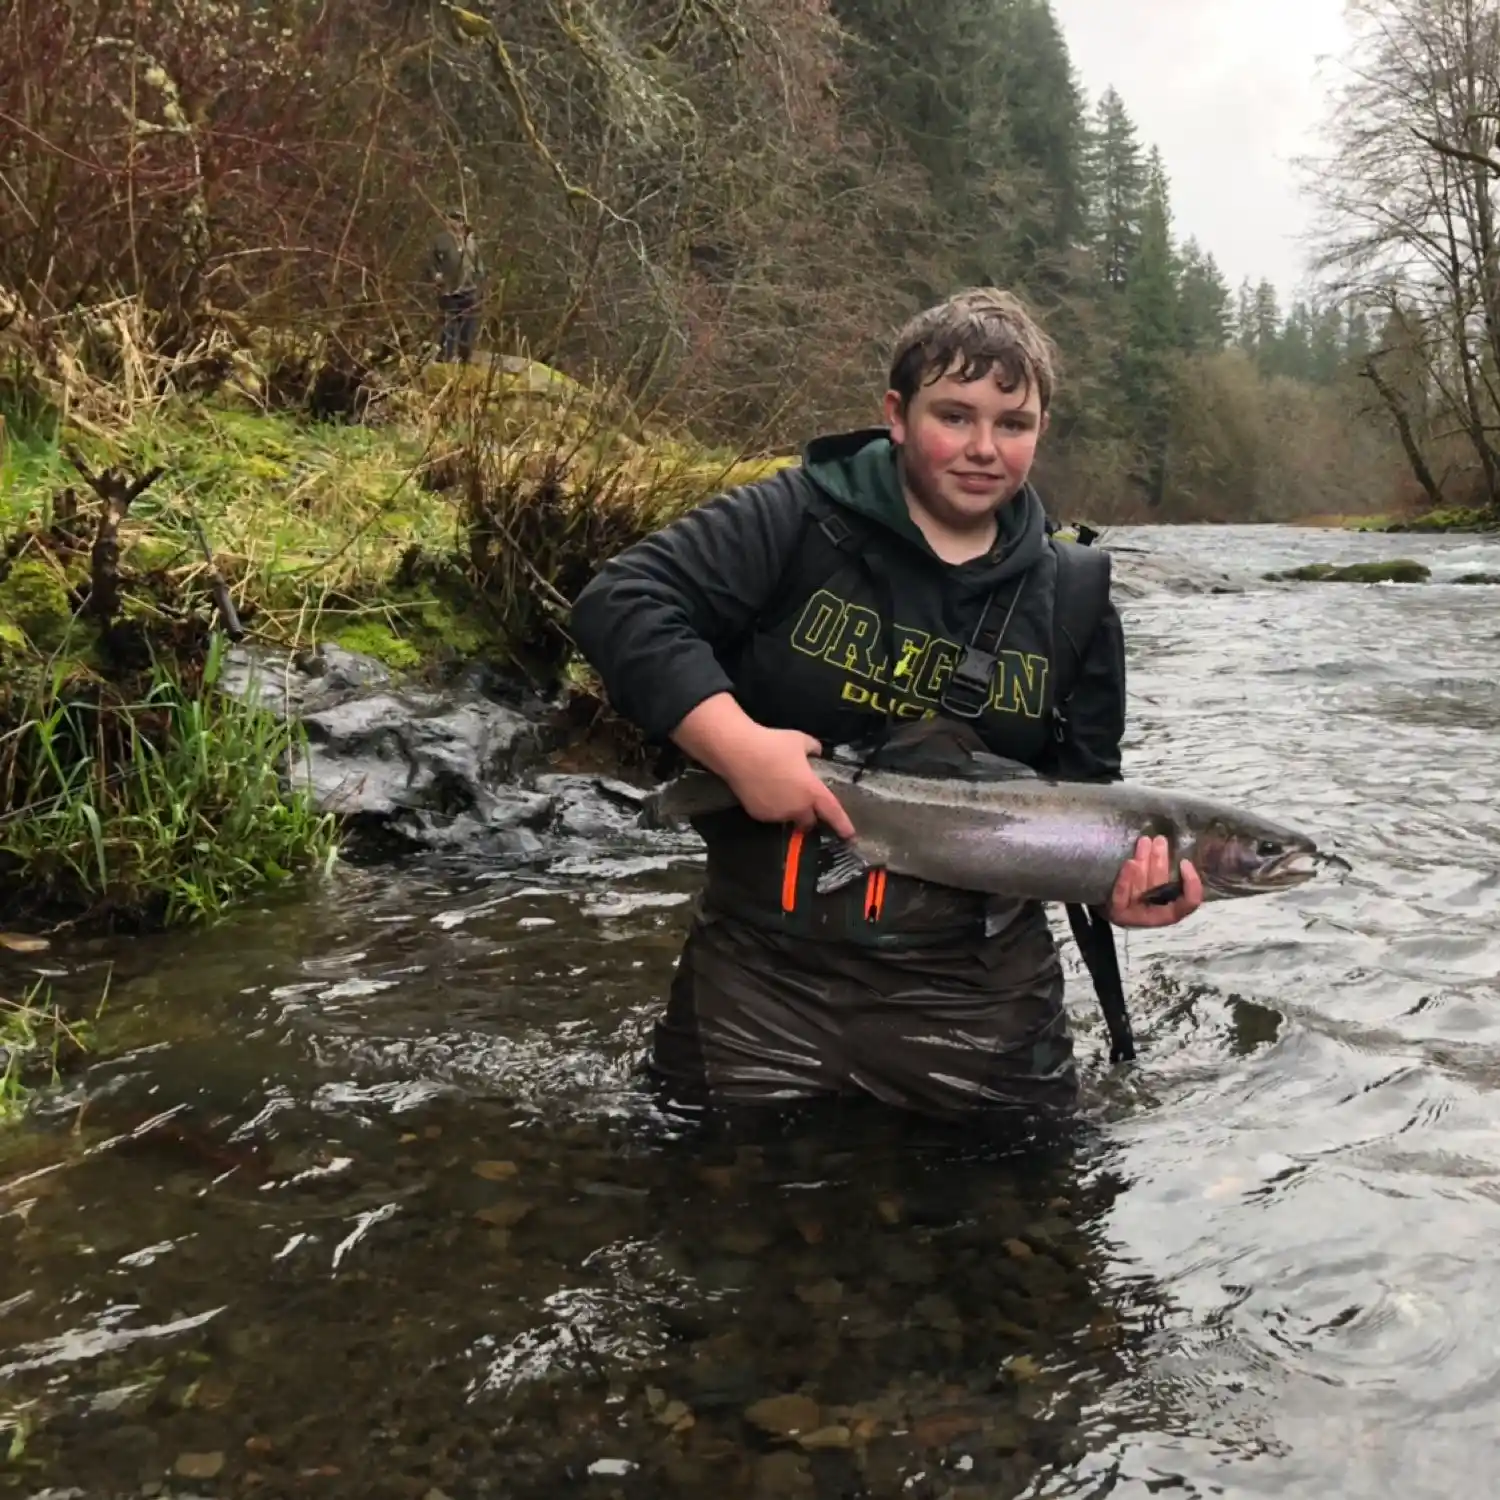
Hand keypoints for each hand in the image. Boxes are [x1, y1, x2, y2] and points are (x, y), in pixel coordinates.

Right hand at [722, 726, 854, 838]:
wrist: (739, 752)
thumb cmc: (773, 744)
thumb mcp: (800, 740)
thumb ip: (813, 749)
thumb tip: (816, 752)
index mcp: (812, 791)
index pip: (833, 812)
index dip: (843, 825)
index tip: (849, 834)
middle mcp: (797, 807)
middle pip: (809, 821)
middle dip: (809, 816)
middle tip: (804, 802)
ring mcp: (777, 813)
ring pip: (788, 817)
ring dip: (789, 809)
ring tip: (779, 789)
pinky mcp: (758, 815)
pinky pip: (770, 814)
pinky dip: (772, 807)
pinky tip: (764, 790)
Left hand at [1107, 835, 1203, 927]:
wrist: (1102, 904)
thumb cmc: (1131, 892)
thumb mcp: (1152, 882)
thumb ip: (1162, 871)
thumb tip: (1169, 845)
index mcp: (1168, 911)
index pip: (1189, 902)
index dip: (1192, 885)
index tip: (1185, 862)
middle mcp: (1154, 915)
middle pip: (1162, 888)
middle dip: (1161, 862)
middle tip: (1160, 840)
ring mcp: (1134, 916)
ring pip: (1143, 887)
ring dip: (1145, 861)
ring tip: (1144, 841)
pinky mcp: (1117, 912)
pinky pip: (1122, 894)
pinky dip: (1126, 878)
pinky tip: (1129, 863)